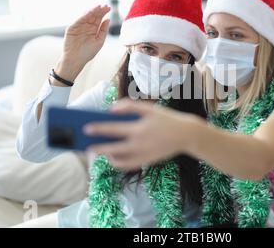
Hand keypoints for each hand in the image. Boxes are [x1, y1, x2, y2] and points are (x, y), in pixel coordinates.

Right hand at [54, 5, 110, 83]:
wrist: (76, 60)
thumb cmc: (88, 53)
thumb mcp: (99, 41)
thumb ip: (103, 30)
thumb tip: (108, 19)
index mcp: (93, 30)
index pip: (99, 19)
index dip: (103, 13)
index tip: (109, 8)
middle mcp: (86, 26)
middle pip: (93, 16)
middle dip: (99, 10)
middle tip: (105, 5)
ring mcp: (79, 27)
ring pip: (86, 16)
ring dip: (92, 11)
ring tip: (98, 7)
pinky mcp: (72, 28)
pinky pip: (78, 20)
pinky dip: (84, 16)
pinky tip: (90, 12)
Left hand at [83, 99, 203, 170]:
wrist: (186, 135)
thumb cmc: (167, 119)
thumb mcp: (150, 108)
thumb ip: (129, 107)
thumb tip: (111, 109)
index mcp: (139, 128)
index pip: (113, 129)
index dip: (98, 129)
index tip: (86, 128)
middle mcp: (139, 144)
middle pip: (112, 148)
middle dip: (98, 147)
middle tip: (87, 146)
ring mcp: (143, 155)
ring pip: (119, 160)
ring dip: (107, 156)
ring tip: (99, 152)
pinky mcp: (146, 161)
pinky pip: (128, 166)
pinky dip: (118, 163)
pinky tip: (112, 158)